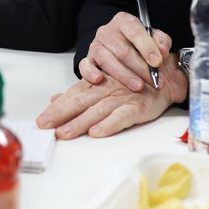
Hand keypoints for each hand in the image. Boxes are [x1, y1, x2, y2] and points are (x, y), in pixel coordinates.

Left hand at [35, 64, 186, 138]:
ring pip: (96, 111)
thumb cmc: (135, 80)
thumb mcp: (104, 84)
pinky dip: (109, 125)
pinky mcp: (138, 107)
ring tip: (65, 133)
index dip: (56, 107)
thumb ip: (79, 92)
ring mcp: (122, 98)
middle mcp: (106, 90)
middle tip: (44, 126)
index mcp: (97, 84)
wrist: (167, 75)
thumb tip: (54, 98)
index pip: (72, 95)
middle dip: (61, 114)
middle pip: (79, 102)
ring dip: (80, 123)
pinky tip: (96, 133)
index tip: (41, 120)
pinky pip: (121, 117)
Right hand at [79, 11, 172, 91]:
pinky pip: (85, 65)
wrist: (121, 48)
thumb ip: (161, 41)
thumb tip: (162, 51)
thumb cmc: (139, 44)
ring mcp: (95, 45)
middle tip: (154, 80)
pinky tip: (99, 79)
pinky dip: (91, 73)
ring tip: (139, 86)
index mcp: (124, 21)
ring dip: (124, 75)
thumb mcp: (153, 37)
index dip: (147, 46)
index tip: (158, 61)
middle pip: (122, 50)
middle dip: (140, 67)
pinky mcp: (88, 59)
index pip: (134, 30)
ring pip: (106, 60)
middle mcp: (107, 31)